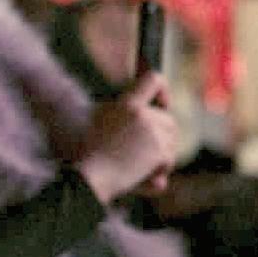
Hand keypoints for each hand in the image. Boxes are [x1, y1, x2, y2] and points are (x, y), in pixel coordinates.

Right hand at [74, 72, 177, 203]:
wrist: (90, 176)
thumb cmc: (85, 152)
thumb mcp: (96, 120)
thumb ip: (118, 110)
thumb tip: (135, 107)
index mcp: (127, 104)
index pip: (154, 80)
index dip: (162, 89)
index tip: (160, 102)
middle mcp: (144, 116)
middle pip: (168, 119)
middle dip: (161, 134)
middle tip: (142, 149)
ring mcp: (154, 135)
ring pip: (171, 141)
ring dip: (160, 154)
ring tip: (137, 165)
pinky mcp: (160, 154)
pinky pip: (169, 160)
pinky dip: (158, 170)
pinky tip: (141, 176)